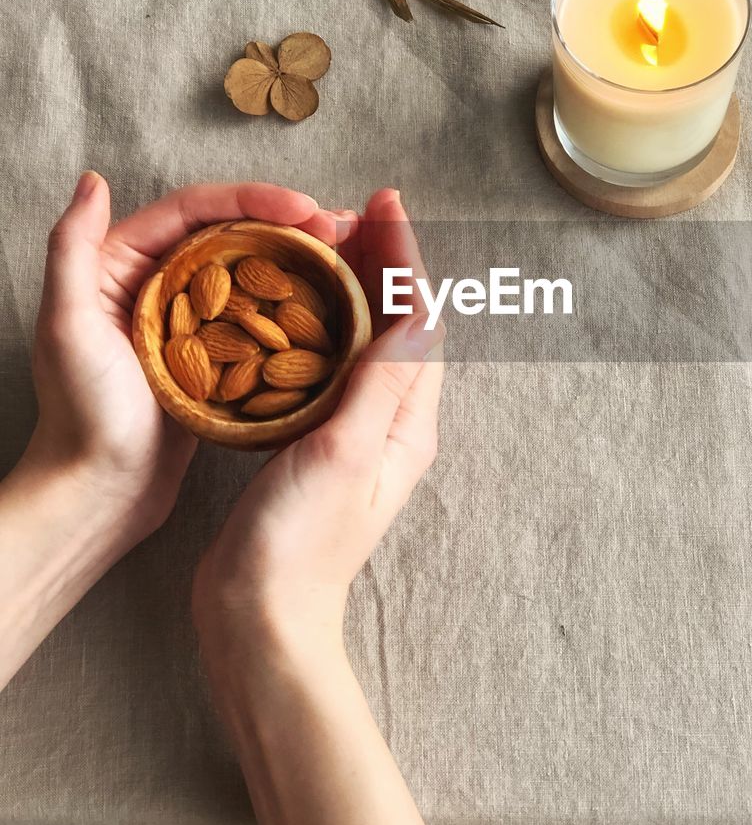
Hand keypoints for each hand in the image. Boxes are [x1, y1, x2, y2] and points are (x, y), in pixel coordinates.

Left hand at [26, 173, 355, 551]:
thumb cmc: (80, 414)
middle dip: (286, 221)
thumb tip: (93, 182)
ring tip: (345, 257)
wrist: (98, 493)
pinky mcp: (214, 357)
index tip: (304, 206)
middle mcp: (159, 284)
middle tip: (338, 227)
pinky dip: (291, 305)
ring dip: (296, 258)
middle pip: (232, 233)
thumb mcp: (66, 325)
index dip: (253, 198)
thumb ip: (72, 249)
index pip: (197, 211)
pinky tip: (328, 307)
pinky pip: (258, 318)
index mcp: (124, 264)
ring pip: (250, 272)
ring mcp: (190, 321)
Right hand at [193, 188, 443, 640]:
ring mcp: (356, 433)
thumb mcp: (343, 453)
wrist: (260, 618)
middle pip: (398, 323)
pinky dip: (324, 324)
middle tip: (360, 209)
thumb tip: (417, 310)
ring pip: (366, 340)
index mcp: (407, 421)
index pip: (418, 319)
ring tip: (331, 241)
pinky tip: (297, 308)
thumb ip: (380, 382)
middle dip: (385, 262)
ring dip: (357, 287)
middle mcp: (392, 422)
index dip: (404, 257)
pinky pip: (333, 365)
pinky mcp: (319, 443)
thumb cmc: (299, 544)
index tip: (385, 205)